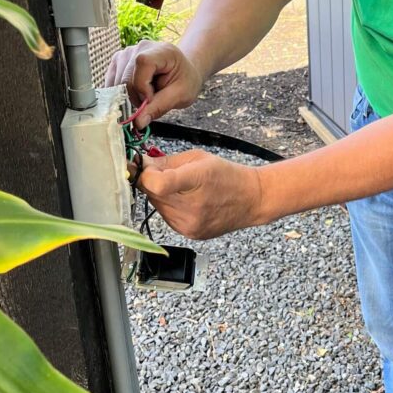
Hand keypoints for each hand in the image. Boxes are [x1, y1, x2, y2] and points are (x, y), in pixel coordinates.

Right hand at [105, 41, 203, 126]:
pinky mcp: (118, 61)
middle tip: (152, 101)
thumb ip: (159, 107)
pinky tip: (137, 92)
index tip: (151, 99)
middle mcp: (141, 47)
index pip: (143, 63)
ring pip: (117, 82)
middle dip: (137, 97)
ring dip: (130, 96)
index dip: (143, 86)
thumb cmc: (184, 80)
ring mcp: (127, 53)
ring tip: (147, 94)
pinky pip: (112, 82)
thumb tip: (138, 122)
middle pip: (127, 77)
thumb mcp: (180, 95)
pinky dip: (122, 93)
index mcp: (162, 51)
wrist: (181, 71)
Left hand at [137, 150, 263, 238]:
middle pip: (152, 194)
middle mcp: (192, 207)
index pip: (157, 184)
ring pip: (156, 206)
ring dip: (161, 195)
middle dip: (152, 181)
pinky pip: (166, 217)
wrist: (251, 200)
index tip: (146, 167)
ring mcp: (190, 224)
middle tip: (167, 173)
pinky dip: (170, 207)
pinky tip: (187, 201)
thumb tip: (141, 164)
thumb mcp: (199, 158)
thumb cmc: (228, 176)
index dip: (145, 174)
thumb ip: (166, 161)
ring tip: (183, 189)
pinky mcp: (189, 233)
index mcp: (197, 180)